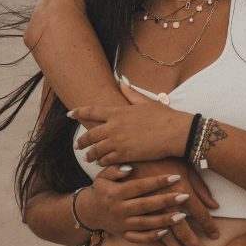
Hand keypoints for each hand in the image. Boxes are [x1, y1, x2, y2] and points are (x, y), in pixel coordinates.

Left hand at [70, 82, 191, 163]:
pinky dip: (102, 162)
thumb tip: (121, 81)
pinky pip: (106, 160)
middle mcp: (114, 126)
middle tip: (78, 146)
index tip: (69, 114)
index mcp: (118, 111)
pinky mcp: (125, 155)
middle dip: (81, 141)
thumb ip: (130, 93)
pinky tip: (103, 163)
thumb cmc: (163, 116)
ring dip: (90, 154)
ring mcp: (118, 141)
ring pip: (96, 150)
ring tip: (89, 157)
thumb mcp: (145, 101)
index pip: (91, 111)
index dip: (78, 112)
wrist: (176, 132)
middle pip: (90, 135)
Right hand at [78, 165, 193, 240]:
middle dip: (166, 201)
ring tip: (182, 216)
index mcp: (116, 192)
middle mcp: (119, 209)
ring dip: (164, 221)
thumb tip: (130, 167)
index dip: (157, 181)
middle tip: (185, 196)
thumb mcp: (103, 175)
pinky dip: (152, 237)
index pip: (139, 186)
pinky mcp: (124, 235)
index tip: (175, 176)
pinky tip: (167, 232)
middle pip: (145, 206)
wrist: (88, 211)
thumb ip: (115, 169)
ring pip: (145, 224)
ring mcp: (122, 224)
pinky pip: (139, 238)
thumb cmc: (102, 188)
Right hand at [127, 158, 220, 245]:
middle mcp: (164, 203)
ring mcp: (148, 210)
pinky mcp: (133, 212)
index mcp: (179, 189)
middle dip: (194, 243)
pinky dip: (155, 242)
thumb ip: (200, 186)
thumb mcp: (184, 165)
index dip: (208, 225)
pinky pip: (144, 233)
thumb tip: (215, 205)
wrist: (124, 153)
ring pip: (165, 235)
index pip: (199, 213)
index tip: (215, 235)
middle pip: (182, 228)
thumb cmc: (158, 156)